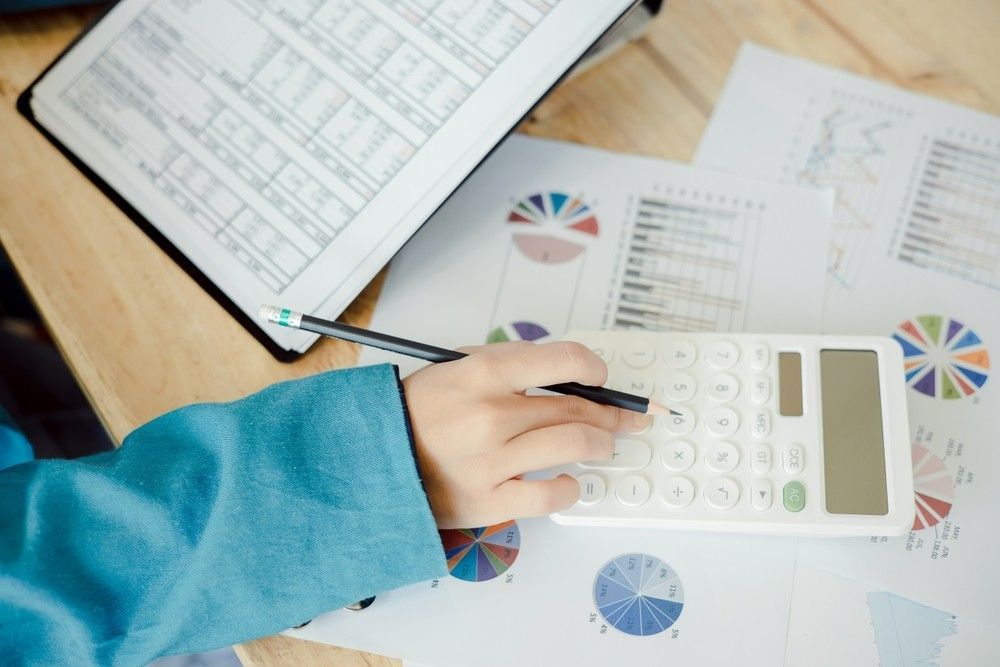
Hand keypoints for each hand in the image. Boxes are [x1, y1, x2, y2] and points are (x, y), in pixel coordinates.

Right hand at [401, 341, 651, 527]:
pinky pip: (548, 495)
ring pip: (573, 446)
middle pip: (577, 409)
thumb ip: (507, 365)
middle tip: (625, 417)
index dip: (595, 369)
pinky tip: (570, 482)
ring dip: (599, 444)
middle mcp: (491, 415)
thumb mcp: (454, 367)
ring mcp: (491, 460)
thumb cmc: (417, 411)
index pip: (565, 361)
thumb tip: (563, 373)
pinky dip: (569, 488)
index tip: (602, 378)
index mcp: (484, 373)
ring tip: (602, 445)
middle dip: (611, 413)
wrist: (372, 458)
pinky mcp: (488, 500)